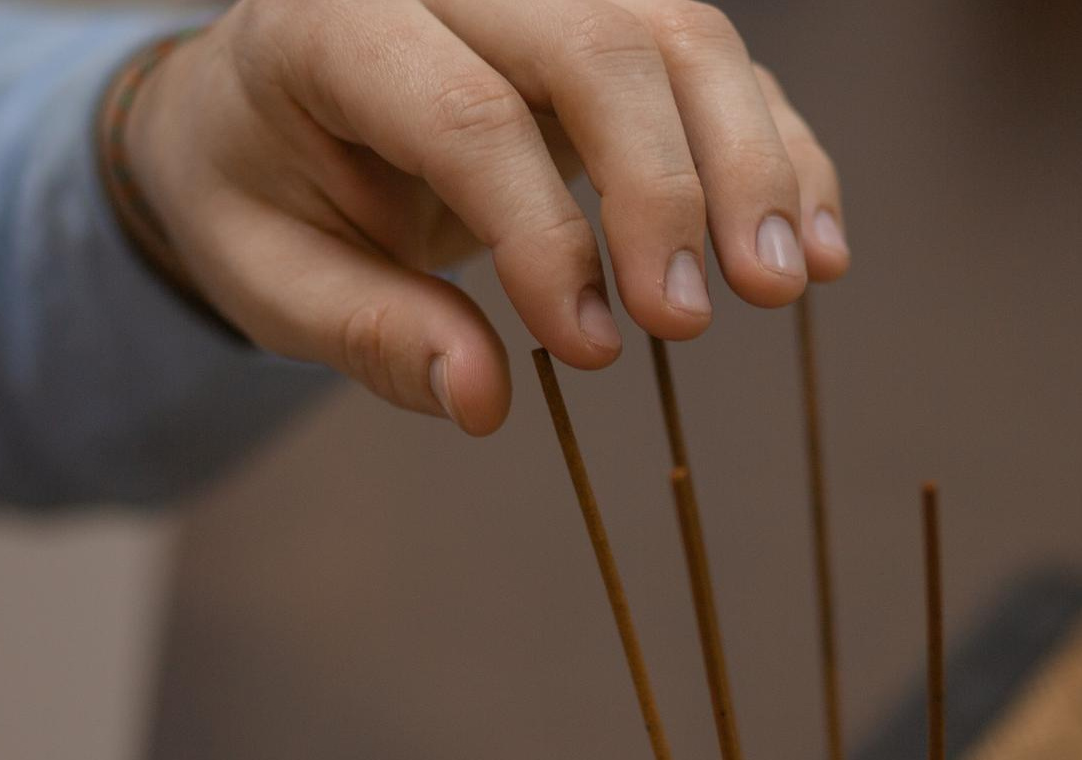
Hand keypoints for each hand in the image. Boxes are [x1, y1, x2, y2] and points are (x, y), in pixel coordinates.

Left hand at [120, 0, 849, 432]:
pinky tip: (817, 247)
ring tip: (783, 286)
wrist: (272, 105)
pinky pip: (721, 63)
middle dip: (666, 187)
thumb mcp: (270, 275)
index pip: (467, 113)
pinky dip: (782, 151)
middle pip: (597, 42)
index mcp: (335, 23)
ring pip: (680, 33)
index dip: (542, 235)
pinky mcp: (614, 20)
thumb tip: (484, 400)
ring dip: (751, 163)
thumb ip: (371, 333)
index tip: (590, 351)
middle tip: (691, 323)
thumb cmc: (265, 191)